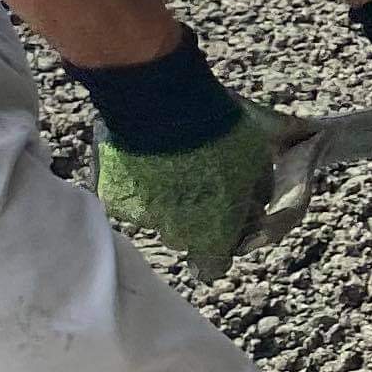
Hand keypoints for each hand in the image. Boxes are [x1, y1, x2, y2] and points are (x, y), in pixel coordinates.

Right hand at [99, 102, 294, 282]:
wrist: (166, 105)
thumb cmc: (221, 133)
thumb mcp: (257, 162)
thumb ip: (256, 192)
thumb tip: (256, 203)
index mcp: (213, 235)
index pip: (213, 266)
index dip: (220, 248)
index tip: (225, 227)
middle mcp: (175, 233)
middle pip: (186, 238)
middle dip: (195, 218)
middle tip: (203, 181)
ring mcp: (142, 216)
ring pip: (157, 216)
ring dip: (166, 199)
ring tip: (175, 160)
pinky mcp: (113, 195)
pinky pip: (130, 196)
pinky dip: (138, 182)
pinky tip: (148, 155)